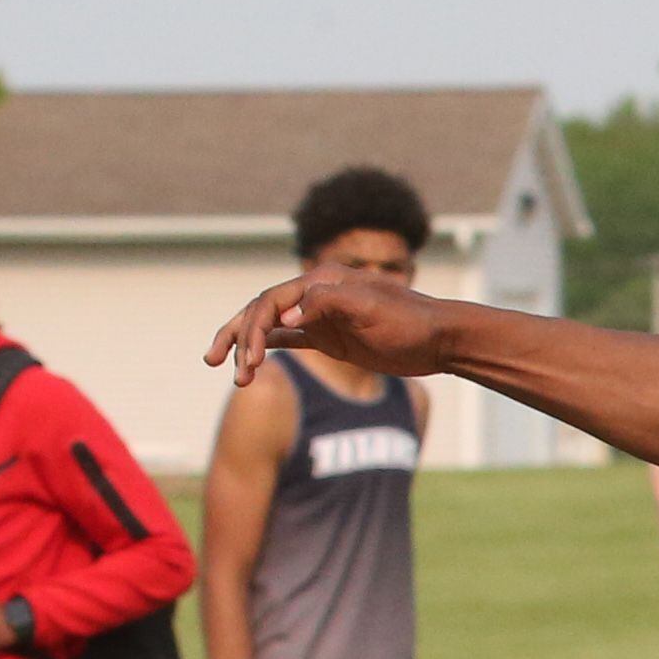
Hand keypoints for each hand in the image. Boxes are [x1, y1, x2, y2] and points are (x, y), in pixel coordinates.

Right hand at [204, 268, 456, 388]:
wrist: (441, 339)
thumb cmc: (409, 322)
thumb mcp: (370, 308)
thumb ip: (326, 306)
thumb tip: (284, 320)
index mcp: (321, 282)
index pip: (271, 302)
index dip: (253, 328)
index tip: (251, 358)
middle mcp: (316, 296)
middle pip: (262, 312)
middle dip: (237, 337)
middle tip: (217, 362)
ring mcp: (322, 317)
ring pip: (271, 328)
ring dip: (249, 347)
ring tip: (235, 375)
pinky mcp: (331, 337)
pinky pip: (289, 340)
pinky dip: (269, 349)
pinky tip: (251, 363)